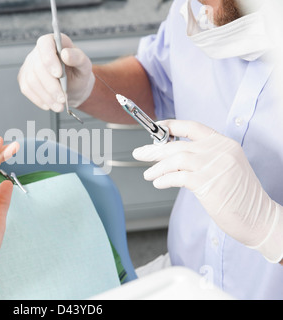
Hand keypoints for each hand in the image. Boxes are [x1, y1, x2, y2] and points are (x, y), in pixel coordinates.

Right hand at [18, 33, 94, 111]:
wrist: (73, 88)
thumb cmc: (78, 74)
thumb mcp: (85, 66)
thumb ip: (78, 58)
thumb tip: (66, 54)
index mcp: (54, 42)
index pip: (45, 44)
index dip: (49, 59)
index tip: (58, 74)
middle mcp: (39, 52)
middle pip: (38, 67)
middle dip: (51, 86)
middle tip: (62, 98)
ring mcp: (29, 65)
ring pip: (32, 81)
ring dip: (46, 96)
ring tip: (59, 106)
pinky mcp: (24, 78)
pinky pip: (27, 89)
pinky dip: (39, 99)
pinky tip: (49, 104)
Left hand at [133, 120, 282, 262]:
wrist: (258, 218)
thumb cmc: (239, 197)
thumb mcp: (225, 168)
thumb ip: (204, 158)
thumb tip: (172, 156)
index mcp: (224, 144)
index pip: (193, 127)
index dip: (171, 126)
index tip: (156, 128)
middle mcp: (219, 151)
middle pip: (178, 144)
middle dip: (154, 149)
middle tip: (139, 153)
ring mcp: (214, 165)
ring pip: (175, 158)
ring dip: (157, 167)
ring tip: (148, 175)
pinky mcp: (207, 182)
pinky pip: (177, 176)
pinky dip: (164, 179)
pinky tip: (158, 183)